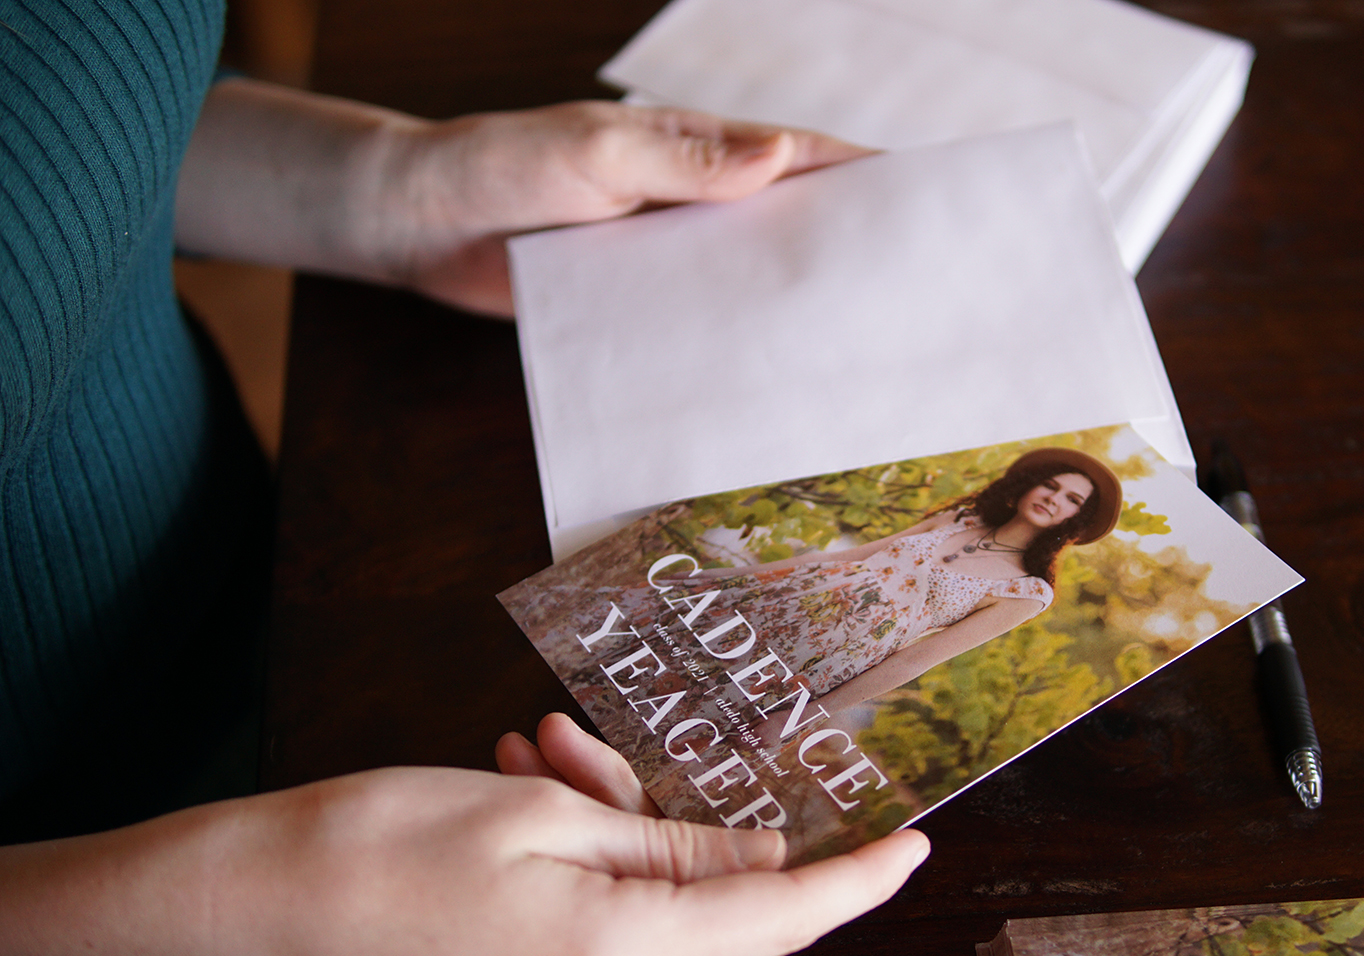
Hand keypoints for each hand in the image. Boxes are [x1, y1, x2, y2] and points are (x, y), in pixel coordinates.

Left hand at [176, 84, 871, 316]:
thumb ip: (680, 159)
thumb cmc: (499, 165)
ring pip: (755, 283)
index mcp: (699, 152)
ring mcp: (671, 257)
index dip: (875, 181)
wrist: (415, 224)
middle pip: (796, 227)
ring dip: (801, 312)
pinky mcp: (639, 304)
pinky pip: (702, 326)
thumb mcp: (592, 153)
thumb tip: (783, 156)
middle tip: (922, 306)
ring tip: (864, 359)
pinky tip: (770, 387)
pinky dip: (738, 348)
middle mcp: (698, 204)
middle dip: (856, 257)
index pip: (808, 160)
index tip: (938, 213)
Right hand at [266, 714, 927, 955]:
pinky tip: (536, 785)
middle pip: (723, 901)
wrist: (279, 895)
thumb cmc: (400, 838)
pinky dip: (601, 848)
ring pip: (670, 894)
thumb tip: (769, 859)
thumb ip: (679, 845)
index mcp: (622, 955)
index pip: (780, 915)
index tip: (917, 843)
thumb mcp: (553, 813)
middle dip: (683, 811)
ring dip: (622, 815)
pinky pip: (626, 910)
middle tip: (589, 745)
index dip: (856, 879)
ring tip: (542, 754)